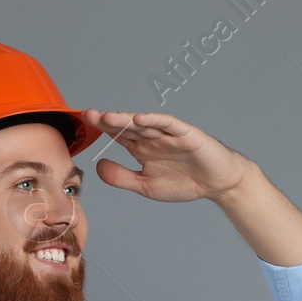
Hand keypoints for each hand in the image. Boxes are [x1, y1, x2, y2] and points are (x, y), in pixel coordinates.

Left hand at [81, 109, 251, 202]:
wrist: (217, 184)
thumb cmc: (184, 182)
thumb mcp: (145, 185)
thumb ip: (122, 177)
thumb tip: (97, 167)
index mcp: (142, 148)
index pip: (118, 135)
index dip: (101, 128)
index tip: (84, 123)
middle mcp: (153, 137)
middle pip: (127, 125)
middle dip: (108, 120)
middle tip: (89, 115)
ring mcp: (169, 134)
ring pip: (144, 123)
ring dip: (126, 119)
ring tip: (108, 117)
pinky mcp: (186, 134)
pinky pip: (169, 124)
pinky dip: (155, 120)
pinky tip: (140, 118)